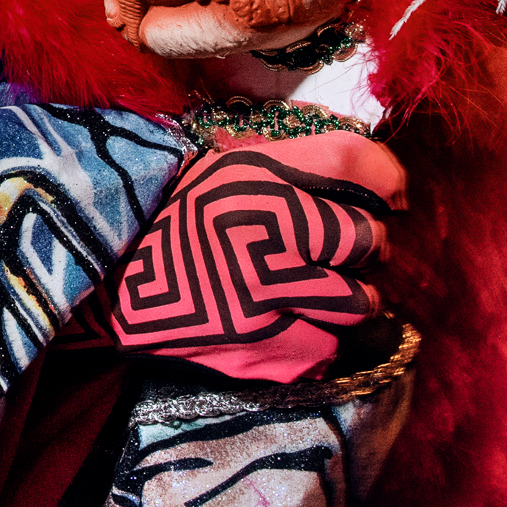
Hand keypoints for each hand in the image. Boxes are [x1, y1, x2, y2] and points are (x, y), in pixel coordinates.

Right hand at [108, 130, 405, 384]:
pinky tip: (284, 325)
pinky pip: (327, 346)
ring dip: (350, 300)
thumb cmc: (178, 224)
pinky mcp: (264, 345)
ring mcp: (264, 291)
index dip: (387, 177)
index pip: (352, 159)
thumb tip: (377, 180)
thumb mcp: (222, 172)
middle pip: (366, 236)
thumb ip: (291, 169)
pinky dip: (315, 339)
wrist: (113, 288)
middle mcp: (262, 227)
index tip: (392, 196)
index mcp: (252, 174)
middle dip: (368, 247)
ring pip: (358, 301)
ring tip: (317, 292)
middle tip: (347, 252)